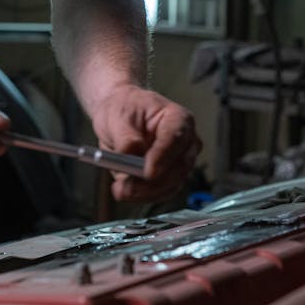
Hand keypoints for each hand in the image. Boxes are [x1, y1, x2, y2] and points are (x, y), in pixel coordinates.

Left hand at [91, 84, 200, 201]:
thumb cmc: (124, 108)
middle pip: (178, 167)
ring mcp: (180, 161)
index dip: (163, 156)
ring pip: (171, 185)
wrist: (120, 116)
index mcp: (178, 118)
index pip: (176, 138)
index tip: (148, 172)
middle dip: (152, 181)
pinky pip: (162, 192)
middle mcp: (185, 142)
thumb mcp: (118, 115)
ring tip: (120, 189)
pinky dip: (143, 195)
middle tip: (126, 186)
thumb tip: (130, 152)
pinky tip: (125, 190)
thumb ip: (125, 136)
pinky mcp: (171, 177)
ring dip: (145, 192)